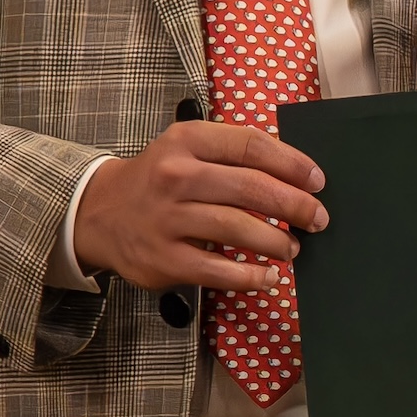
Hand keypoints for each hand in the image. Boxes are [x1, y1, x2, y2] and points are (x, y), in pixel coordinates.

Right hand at [72, 122, 327, 292]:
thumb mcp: (188, 147)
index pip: (251, 145)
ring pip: (236, 229)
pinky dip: (249, 276)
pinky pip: (216, 270)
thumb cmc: (159, 178)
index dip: (292, 163)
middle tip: (318, 218)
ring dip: (275, 241)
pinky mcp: (162, 259)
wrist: (98, 213)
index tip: (318, 180)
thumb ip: (233, 153)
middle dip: (294, 205)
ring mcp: (167, 219)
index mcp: (188, 140)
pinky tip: (268, 275)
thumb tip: (295, 173)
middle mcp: (176, 176)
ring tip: (294, 247)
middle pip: (250, 188)